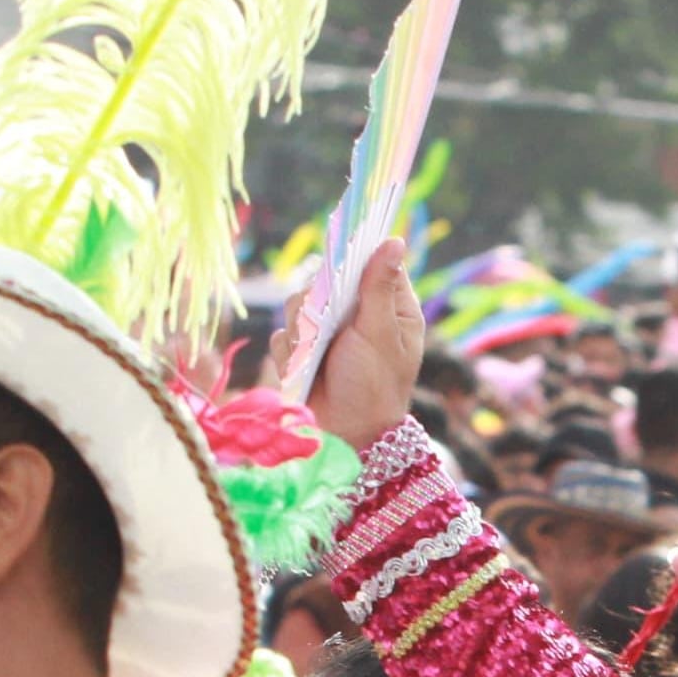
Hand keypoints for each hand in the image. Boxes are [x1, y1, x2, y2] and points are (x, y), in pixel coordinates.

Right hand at [304, 239, 423, 452]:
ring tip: (316, 353)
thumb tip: (393, 241)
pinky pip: (283, 336)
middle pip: (325, 279)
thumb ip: (378, 287)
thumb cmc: (376, 386)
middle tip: (328, 321)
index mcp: (389, 306)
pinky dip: (290, 352)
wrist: (350, 435)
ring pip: (297, 304)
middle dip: (319, 300)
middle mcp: (357, 314)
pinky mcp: (303, 351)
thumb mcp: (380, 333)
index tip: (340, 256)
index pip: (372, 262)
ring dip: (302, 329)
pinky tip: (304, 368)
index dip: (355, 256)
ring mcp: (327, 332)